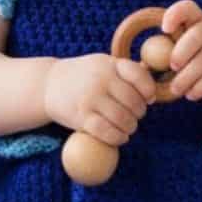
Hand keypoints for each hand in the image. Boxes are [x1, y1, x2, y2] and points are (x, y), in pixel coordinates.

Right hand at [43, 54, 157, 146]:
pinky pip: (107, 132)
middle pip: (133, 102)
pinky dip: (118, 137)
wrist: (48, 84)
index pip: (139, 76)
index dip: (149, 91)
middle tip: (136, 116)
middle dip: (139, 113)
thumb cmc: (83, 75)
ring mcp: (90, 98)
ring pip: (123, 119)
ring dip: (131, 127)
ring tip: (129, 127)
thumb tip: (153, 89)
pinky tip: (120, 137)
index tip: (148, 99)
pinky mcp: (81, 117)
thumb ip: (125, 72)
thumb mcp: (103, 64)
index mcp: (109, 64)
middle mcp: (101, 79)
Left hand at [160, 0, 201, 100]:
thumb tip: (139, 66)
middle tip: (171, 66)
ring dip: (187, 77)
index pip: (188, 7)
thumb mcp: (192, 42)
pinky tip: (190, 94)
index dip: (175, 15)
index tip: (164, 29)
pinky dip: (199, 87)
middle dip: (182, 51)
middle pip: (198, 34)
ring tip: (175, 89)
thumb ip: (170, 48)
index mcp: (199, 18)